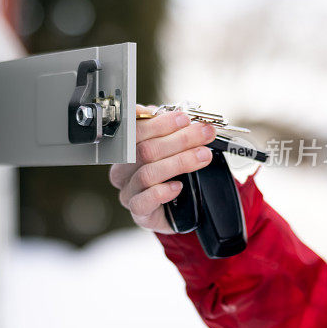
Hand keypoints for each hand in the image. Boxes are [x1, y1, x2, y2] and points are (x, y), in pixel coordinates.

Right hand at [109, 105, 216, 233]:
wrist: (181, 209)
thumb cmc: (173, 174)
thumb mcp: (172, 148)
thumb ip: (168, 131)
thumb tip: (173, 114)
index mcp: (126, 151)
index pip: (134, 132)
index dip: (159, 123)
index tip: (183, 118)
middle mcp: (123, 172)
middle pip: (144, 151)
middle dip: (179, 139)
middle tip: (204, 133)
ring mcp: (129, 193)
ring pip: (147, 174)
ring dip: (179, 162)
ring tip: (202, 156)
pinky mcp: (139, 213)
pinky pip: (144, 202)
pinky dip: (162, 192)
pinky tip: (178, 186)